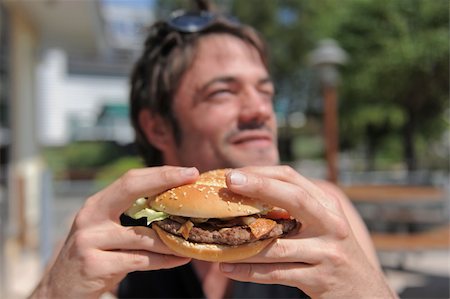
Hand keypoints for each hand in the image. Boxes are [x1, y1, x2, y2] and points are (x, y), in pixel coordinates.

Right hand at [30, 166, 198, 298]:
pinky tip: (181, 258)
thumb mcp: (106, 231)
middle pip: (131, 188)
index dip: (160, 173)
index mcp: (97, 205)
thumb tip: (173, 204)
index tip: (188, 171)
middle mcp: (90, 216)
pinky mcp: (95, 264)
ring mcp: (90, 240)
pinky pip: (140, 260)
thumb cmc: (95, 256)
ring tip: (195, 235)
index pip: (130, 179)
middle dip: (164, 179)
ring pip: (143, 235)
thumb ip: (131, 217)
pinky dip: (165, 260)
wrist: (60, 291)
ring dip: (173, 237)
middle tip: (192, 177)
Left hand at [220, 166, 395, 298]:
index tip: (234, 174)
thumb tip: (248, 197)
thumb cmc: (332, 252)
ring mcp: (327, 253)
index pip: (294, 180)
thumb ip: (295, 210)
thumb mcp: (322, 225)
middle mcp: (331, 225)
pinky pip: (276, 274)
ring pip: (277, 245)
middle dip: (260, 186)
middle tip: (229, 181)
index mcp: (327, 206)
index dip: (262, 174)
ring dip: (242, 242)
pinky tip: (227, 267)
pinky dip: (248, 271)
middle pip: (294, 199)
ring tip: (213, 237)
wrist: (364, 292)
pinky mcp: (320, 279)